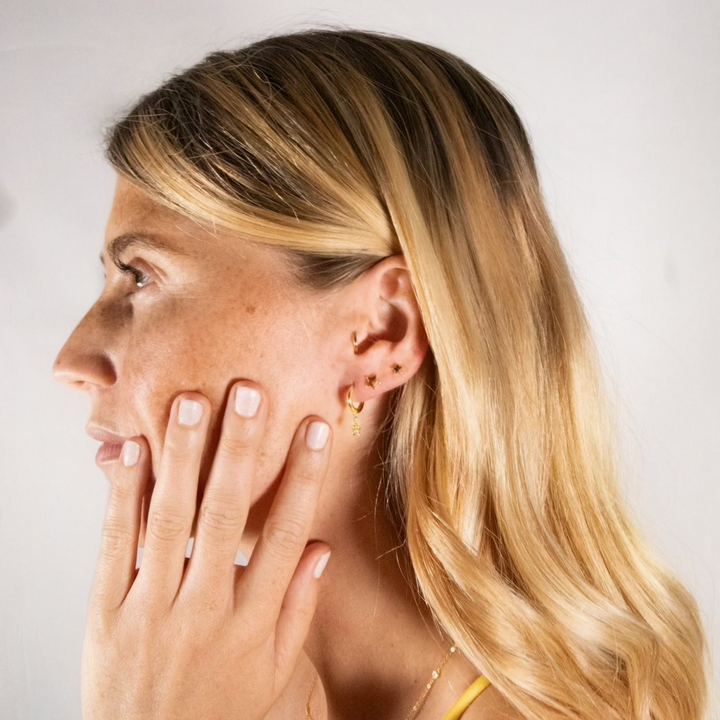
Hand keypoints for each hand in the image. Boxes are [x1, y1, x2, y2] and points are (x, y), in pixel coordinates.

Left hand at [82, 381, 331, 719]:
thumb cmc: (218, 712)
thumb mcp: (272, 672)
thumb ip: (297, 609)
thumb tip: (321, 549)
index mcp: (251, 622)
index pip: (285, 536)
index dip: (303, 479)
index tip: (315, 431)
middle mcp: (204, 608)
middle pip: (226, 516)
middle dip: (240, 450)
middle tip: (249, 394)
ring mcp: (153, 608)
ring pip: (170, 521)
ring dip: (182, 457)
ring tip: (191, 403)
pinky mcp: (108, 611)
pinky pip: (116, 546)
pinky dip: (123, 495)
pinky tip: (131, 452)